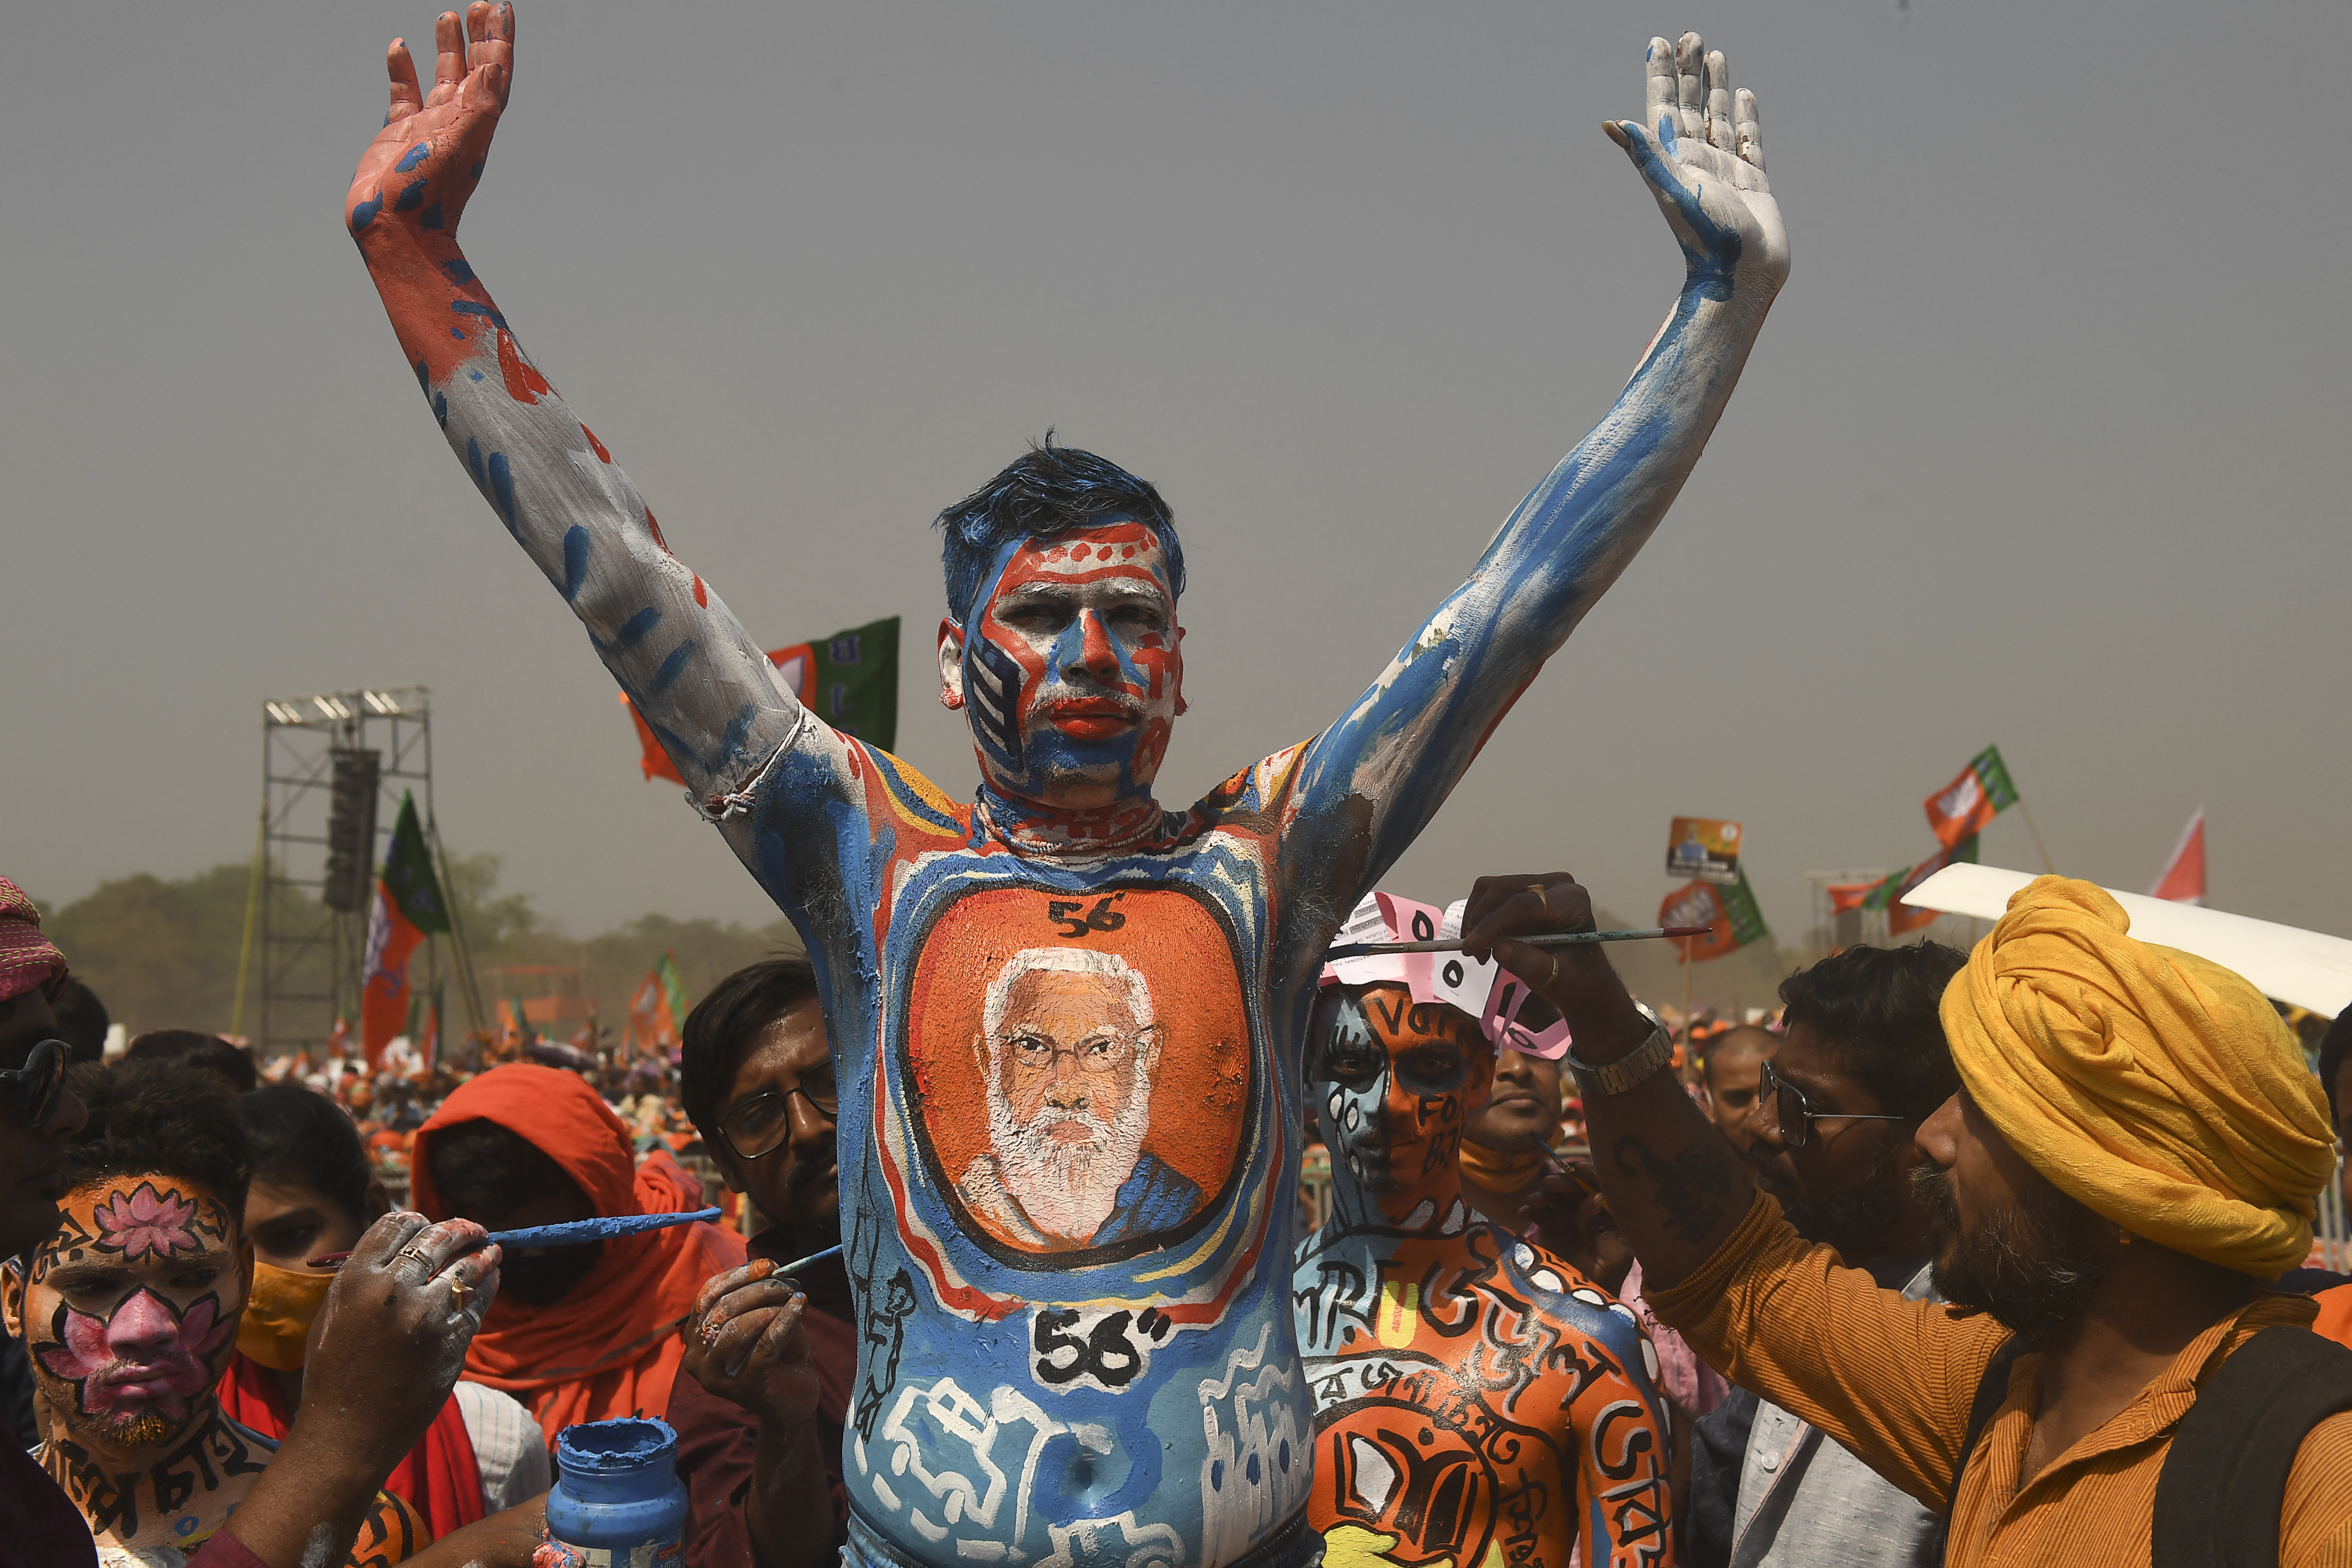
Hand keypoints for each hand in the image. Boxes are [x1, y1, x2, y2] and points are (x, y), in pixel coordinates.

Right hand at [297, 1212, 501, 1477]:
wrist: (345, 1433)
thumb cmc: (334, 1374)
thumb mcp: (335, 1313)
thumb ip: (365, 1275)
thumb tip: (401, 1242)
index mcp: (356, 1278)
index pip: (397, 1225)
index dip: (417, 1221)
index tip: (429, 1224)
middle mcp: (391, 1290)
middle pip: (438, 1238)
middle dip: (460, 1229)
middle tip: (473, 1230)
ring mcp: (425, 1315)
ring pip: (467, 1266)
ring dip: (483, 1253)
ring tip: (492, 1250)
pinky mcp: (451, 1340)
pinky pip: (478, 1301)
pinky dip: (489, 1284)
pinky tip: (492, 1278)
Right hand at [346, 2, 516, 243]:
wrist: (395, 230)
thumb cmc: (427, 192)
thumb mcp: (457, 146)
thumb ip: (477, 106)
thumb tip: (494, 66)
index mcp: (476, 122)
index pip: (495, 71)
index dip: (500, 39)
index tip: (501, 7)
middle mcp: (457, 120)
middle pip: (474, 68)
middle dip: (479, 36)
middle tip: (480, 4)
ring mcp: (429, 126)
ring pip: (441, 76)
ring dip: (447, 48)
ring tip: (448, 16)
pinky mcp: (399, 133)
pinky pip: (404, 93)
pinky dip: (403, 69)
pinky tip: (398, 45)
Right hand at [680, 1259, 820, 1427]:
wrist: (793, 1399)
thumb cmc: (777, 1354)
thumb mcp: (767, 1318)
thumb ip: (763, 1296)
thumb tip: (773, 1271)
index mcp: (696, 1335)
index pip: (708, 1295)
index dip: (738, 1275)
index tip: (768, 1265)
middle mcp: (696, 1357)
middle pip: (723, 1309)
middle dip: (759, 1290)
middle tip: (787, 1284)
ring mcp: (715, 1377)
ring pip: (736, 1328)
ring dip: (769, 1306)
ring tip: (793, 1299)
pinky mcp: (742, 1388)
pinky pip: (763, 1346)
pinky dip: (784, 1322)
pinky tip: (800, 1307)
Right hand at [1460, 873, 1654, 1064]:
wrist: (1581, 977)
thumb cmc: (1575, 979)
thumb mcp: (1557, 979)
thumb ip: (1531, 965)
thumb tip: (1499, 949)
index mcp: (1572, 902)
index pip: (1526, 903)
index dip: (1495, 923)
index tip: (1473, 946)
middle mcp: (1555, 885)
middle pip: (1504, 888)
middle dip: (1481, 919)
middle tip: (1471, 952)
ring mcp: (1538, 884)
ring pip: (1492, 888)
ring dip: (1476, 917)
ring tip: (1477, 950)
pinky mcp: (1522, 890)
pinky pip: (1489, 894)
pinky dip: (1478, 917)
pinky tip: (1483, 942)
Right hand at [1524, 1163, 1634, 1295]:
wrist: (1578, 1310)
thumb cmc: (1603, 1286)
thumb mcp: (1610, 1257)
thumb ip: (1600, 1228)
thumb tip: (1595, 1197)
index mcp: (1614, 1221)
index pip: (1605, 1190)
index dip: (1591, 1176)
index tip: (1575, 1167)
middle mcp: (1592, 1217)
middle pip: (1578, 1190)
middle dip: (1563, 1184)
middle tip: (1548, 1185)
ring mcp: (1570, 1221)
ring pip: (1558, 1198)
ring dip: (1545, 1195)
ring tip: (1534, 1203)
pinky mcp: (1550, 1229)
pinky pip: (1541, 1212)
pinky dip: (1532, 1209)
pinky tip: (1525, 1212)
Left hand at [1606, 33, 1788, 298]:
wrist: (1744, 275)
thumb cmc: (1707, 238)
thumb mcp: (1673, 191)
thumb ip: (1647, 155)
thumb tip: (1613, 124)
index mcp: (1674, 161)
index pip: (1664, 108)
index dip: (1660, 76)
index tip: (1658, 43)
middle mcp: (1696, 163)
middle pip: (1690, 106)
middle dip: (1688, 71)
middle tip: (1689, 36)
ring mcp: (1724, 171)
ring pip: (1717, 117)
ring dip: (1715, 86)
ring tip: (1714, 53)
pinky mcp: (1751, 181)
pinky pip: (1746, 140)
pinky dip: (1744, 116)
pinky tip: (1744, 95)